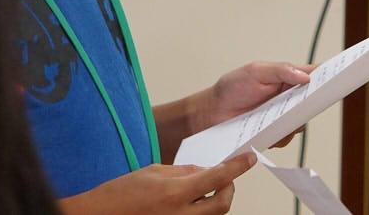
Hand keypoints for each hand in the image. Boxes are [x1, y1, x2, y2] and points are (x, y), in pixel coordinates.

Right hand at [59, 153, 255, 214]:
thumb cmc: (120, 193)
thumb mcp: (153, 171)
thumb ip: (184, 171)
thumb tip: (205, 171)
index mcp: (175, 193)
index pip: (217, 177)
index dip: (237, 167)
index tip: (248, 159)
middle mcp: (181, 214)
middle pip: (223, 203)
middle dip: (229, 188)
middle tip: (224, 177)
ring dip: (215, 200)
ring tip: (204, 189)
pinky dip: (201, 210)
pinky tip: (192, 201)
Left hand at [207, 61, 316, 127]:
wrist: (211, 113)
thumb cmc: (232, 87)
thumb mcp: (255, 71)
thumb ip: (281, 71)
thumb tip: (306, 77)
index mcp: (286, 78)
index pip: (312, 74)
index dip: (327, 74)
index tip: (340, 74)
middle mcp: (288, 98)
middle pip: (311, 100)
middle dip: (316, 101)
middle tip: (314, 101)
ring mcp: (281, 117)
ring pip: (301, 122)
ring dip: (294, 121)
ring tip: (279, 118)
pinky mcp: (273, 134)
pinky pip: (286, 137)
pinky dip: (280, 135)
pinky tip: (266, 131)